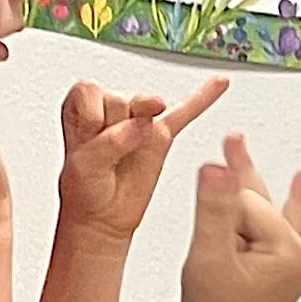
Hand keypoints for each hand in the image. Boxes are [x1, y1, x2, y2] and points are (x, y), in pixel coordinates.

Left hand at [54, 75, 227, 245]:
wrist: (104, 217)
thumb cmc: (85, 190)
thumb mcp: (85, 166)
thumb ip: (111, 141)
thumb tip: (143, 124)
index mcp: (81, 110)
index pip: (88, 90)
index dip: (90, 113)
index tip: (91, 136)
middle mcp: (110, 111)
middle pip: (119, 98)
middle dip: (115, 126)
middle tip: (112, 152)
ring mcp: (139, 122)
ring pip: (147, 107)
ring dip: (142, 127)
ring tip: (131, 152)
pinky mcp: (162, 136)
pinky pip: (185, 111)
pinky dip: (203, 97)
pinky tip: (219, 84)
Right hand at [179, 133, 300, 301]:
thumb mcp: (209, 258)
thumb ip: (215, 209)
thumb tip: (216, 166)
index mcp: (290, 253)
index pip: (248, 205)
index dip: (218, 214)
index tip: (207, 240)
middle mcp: (298, 256)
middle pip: (260, 201)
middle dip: (241, 172)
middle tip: (233, 138)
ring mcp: (291, 263)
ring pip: (264, 211)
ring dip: (248, 185)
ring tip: (241, 147)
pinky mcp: (280, 269)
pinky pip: (282, 226)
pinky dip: (288, 202)